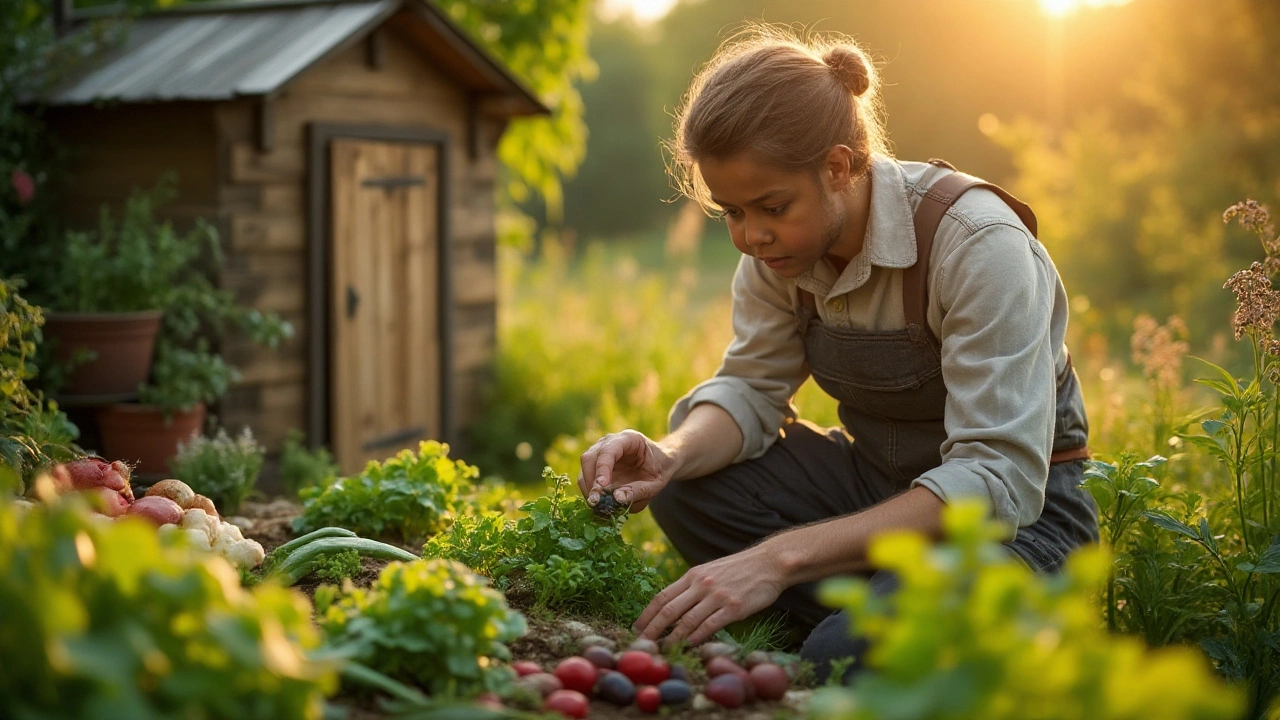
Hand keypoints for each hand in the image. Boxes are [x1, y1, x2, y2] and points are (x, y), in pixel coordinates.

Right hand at [577, 430, 672, 512]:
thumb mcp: (656, 483)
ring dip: (588, 488)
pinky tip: (600, 503)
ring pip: (585, 468)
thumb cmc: (660, 469)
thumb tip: (616, 499)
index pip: (608, 451)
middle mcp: (610, 442)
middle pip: (590, 458)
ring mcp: (600, 451)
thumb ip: (639, 491)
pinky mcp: (596, 464)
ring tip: (600, 505)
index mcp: (628, 439)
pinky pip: (586, 477)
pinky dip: (590, 491)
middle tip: (597, 502)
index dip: (602, 468)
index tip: (601, 487)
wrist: (660, 463)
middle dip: (591, 481)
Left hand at [633, 544, 786, 647]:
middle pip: (669, 610)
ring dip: (672, 639)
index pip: (662, 596)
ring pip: (687, 621)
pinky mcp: (734, 608)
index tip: (637, 628)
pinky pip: (709, 626)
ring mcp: (717, 596)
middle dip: (652, 630)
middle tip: (643, 645)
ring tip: (664, 650)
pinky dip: (696, 639)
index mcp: (693, 575)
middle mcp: (702, 584)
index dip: (646, 614)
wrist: (769, 563)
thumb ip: (693, 586)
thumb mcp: (711, 571)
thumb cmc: (739, 569)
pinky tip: (689, 647)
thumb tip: (674, 607)